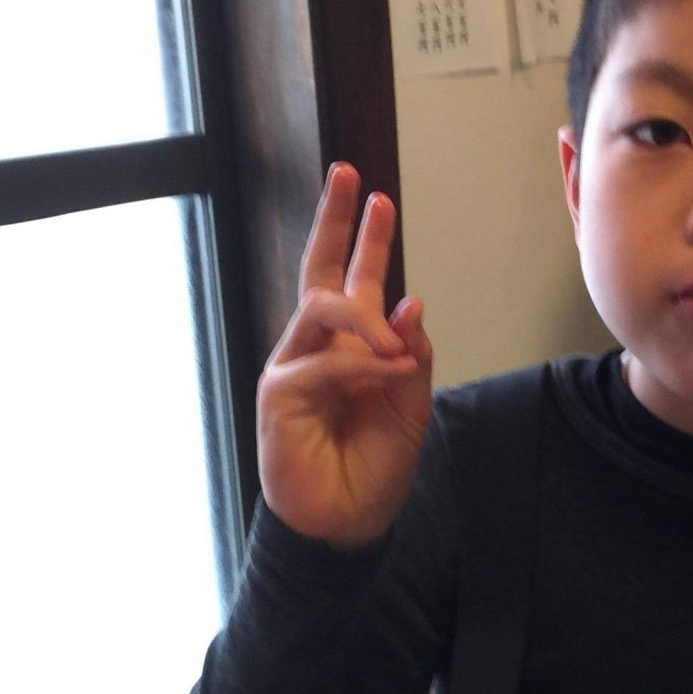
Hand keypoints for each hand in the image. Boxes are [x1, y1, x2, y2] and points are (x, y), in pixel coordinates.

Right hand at [257, 163, 433, 547]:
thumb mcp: (410, 403)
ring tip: (393, 348)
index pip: (352, 280)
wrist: (350, 517)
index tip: (376, 195)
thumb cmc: (374, 461)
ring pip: (322, 309)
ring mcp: (294, 366)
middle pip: (318, 271)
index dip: (363, 238)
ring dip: (364, 319)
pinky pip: (323, 362)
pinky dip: (360, 365)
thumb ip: (411, 354)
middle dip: (333, 222)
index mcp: (349, 345)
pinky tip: (384, 374)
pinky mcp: (280, 394)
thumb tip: (409, 302)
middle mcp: (317, 347)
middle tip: (348, 176)